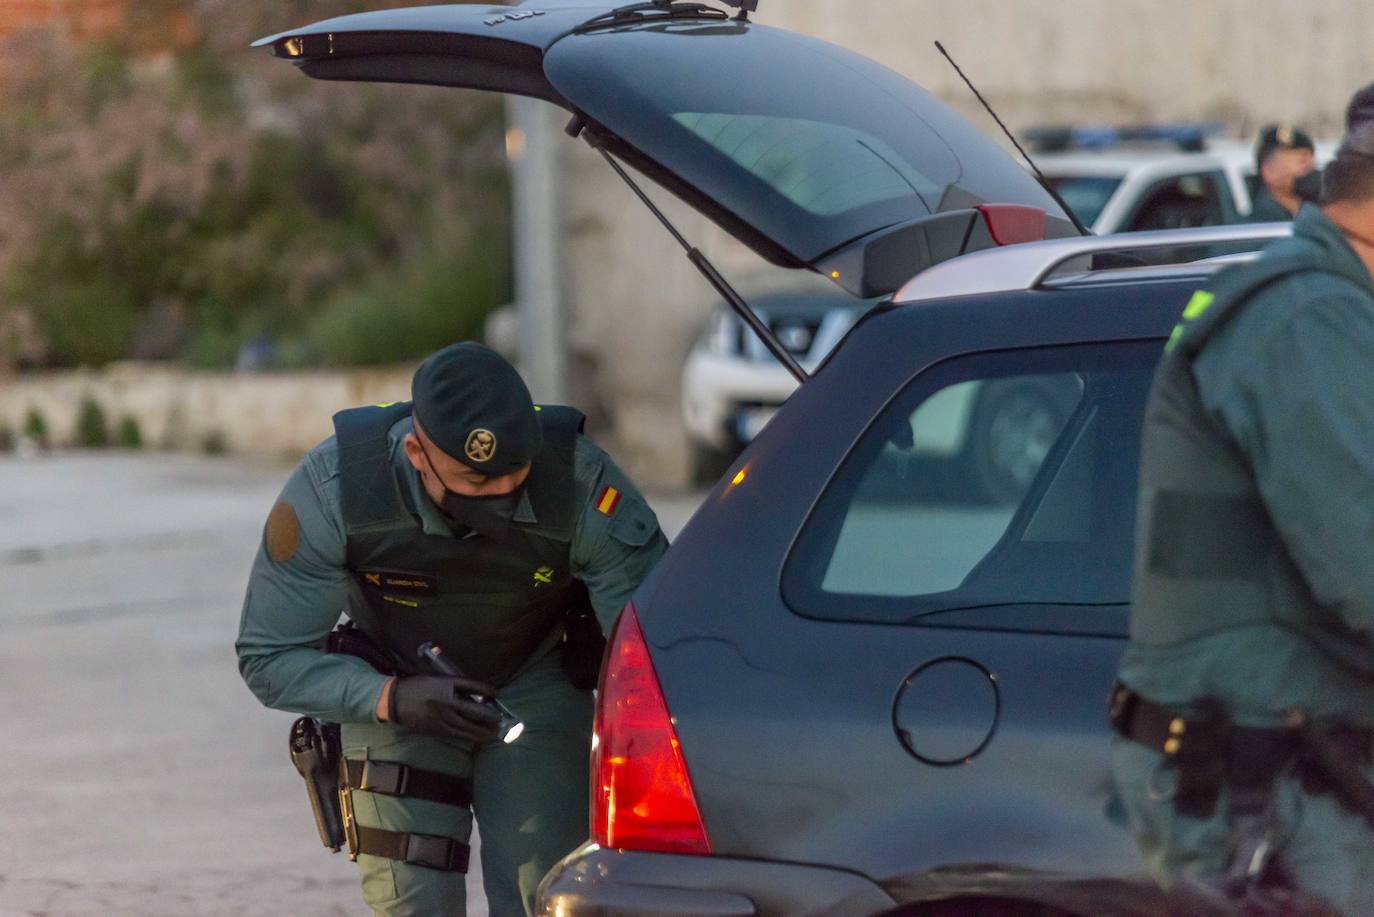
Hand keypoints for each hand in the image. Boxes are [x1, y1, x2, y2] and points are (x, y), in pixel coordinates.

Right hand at [388, 675, 502, 743]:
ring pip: (467, 726)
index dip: (487, 690)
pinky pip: (456, 735)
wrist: (395, 700)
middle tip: (499, 718)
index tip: (495, 693)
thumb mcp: (436, 680)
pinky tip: (477, 737)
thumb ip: (454, 686)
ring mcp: (441, 717)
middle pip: (474, 710)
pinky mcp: (436, 729)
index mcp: (446, 685)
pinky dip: (468, 736)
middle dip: (489, 715)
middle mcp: (446, 701)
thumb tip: (474, 694)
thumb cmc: (417, 687)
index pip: (473, 686)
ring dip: (482, 730)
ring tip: (493, 732)